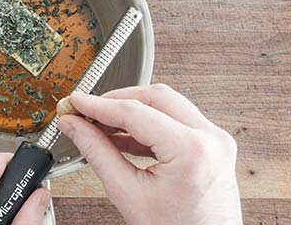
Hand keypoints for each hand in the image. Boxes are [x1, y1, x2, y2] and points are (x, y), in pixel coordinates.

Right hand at [58, 84, 241, 224]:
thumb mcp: (128, 193)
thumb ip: (97, 153)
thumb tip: (75, 126)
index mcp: (191, 150)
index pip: (134, 112)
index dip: (98, 105)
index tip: (76, 103)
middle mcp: (209, 139)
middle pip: (153, 97)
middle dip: (115, 101)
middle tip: (86, 110)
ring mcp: (215, 141)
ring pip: (166, 104)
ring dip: (131, 110)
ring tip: (100, 124)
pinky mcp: (212, 146)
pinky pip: (176, 121)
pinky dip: (147, 124)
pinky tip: (122, 135)